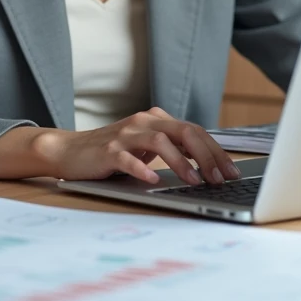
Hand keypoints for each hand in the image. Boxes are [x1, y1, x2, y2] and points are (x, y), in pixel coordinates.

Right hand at [39, 107, 241, 185]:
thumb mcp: (145, 147)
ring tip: (194, 181)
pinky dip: (143, 168)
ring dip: (180, 162)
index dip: (216, 151)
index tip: (231, 171)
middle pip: (184, 132)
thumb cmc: (112, 153)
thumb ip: (171, 148)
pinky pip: (128, 158)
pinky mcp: (108, 151)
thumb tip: (206, 165)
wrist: (69, 151)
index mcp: (156, 120)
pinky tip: (154, 180)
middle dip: (206, 156)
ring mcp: (125, 135)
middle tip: (220, 178)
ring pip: (160, 141)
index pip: (194, 131)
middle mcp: (143, 122)